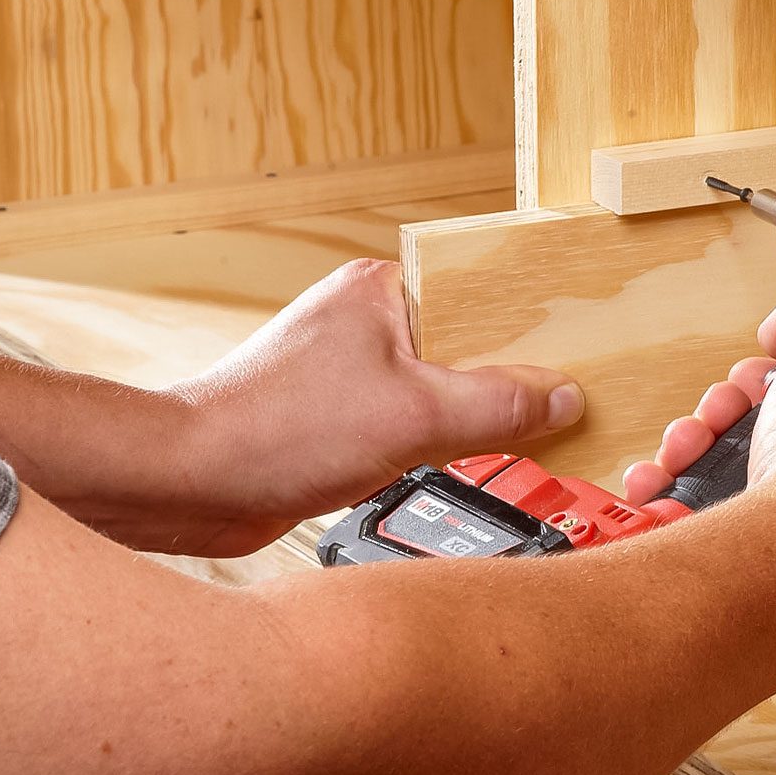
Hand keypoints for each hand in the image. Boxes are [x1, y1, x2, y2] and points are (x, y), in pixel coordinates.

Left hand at [167, 259, 583, 554]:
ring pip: (446, 388)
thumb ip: (498, 405)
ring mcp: (356, 370)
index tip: (584, 345)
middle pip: (473, 343)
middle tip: (564, 402)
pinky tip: (463, 461)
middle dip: (514, 378)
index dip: (538, 320)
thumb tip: (561, 397)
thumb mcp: (413, 415)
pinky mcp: (344, 417)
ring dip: (477, 417)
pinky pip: (418, 422)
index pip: (485, 289)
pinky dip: (444, 442)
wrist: (191, 485)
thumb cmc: (269, 430)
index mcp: (384, 289)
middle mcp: (369, 321)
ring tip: (523, 435)